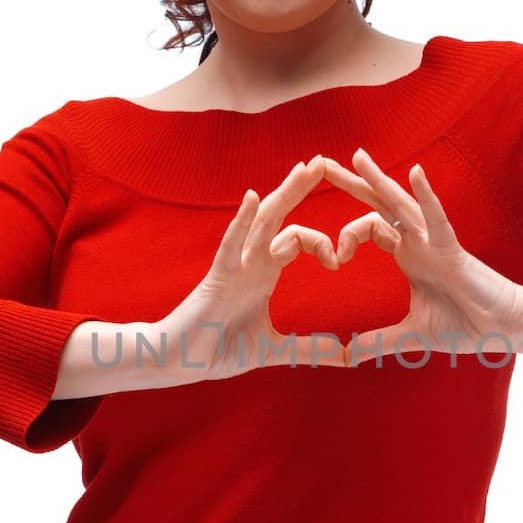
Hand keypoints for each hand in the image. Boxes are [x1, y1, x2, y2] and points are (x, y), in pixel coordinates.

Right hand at [156, 156, 348, 382]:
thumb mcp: (274, 350)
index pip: (298, 240)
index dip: (322, 243)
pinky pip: (231, 243)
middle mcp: (251, 261)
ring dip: (284, 193)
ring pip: (262, 221)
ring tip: (305, 168)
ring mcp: (234, 265)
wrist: (179, 362)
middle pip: (280, 216)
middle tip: (324, 161)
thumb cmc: (217, 349)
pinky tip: (252, 197)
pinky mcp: (218, 277)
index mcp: (264, 272)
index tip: (337, 263)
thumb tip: (343, 354)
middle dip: (301, 189)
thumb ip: (308, 349)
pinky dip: (242, 220)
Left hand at [318, 148, 522, 365]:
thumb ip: (379, 342)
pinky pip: (438, 219)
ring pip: (401, 204)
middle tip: (321, 163)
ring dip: (379, 180)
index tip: (335, 257)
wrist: (501, 330)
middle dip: (352, 184)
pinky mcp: (453, 251)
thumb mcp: (411, 335)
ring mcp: (435, 243)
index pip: (370, 228)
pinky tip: (415, 173)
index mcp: (408, 256)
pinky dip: (427, 197)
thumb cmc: (465, 324)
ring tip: (356, 156)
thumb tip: (348, 355)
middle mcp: (418, 242)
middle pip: (379, 205)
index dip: (347, 236)